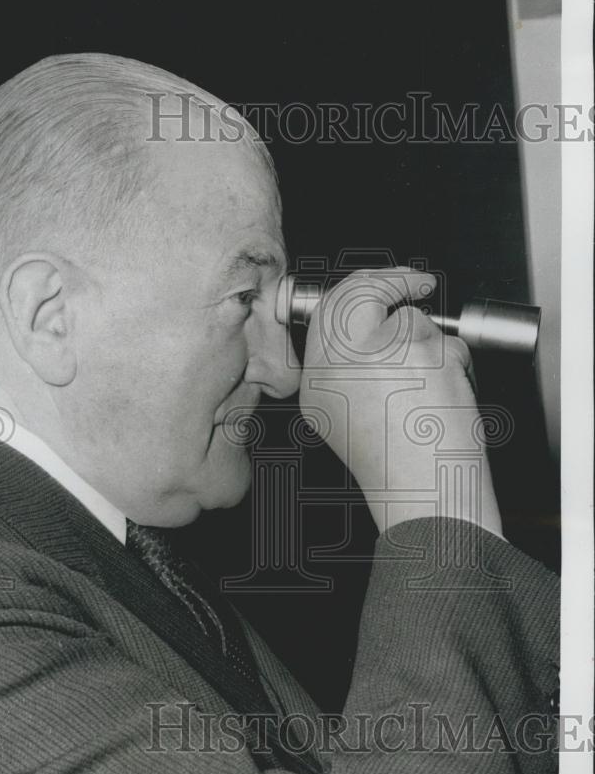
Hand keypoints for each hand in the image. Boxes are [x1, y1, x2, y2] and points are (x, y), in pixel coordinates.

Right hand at [299, 267, 502, 536]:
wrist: (425, 494)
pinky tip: (445, 397)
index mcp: (316, 382)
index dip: (356, 290)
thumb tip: (377, 325)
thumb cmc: (397, 466)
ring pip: (411, 319)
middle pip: (355, 292)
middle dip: (390, 279)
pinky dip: (456, 361)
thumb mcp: (346, 420)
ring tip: (431, 394)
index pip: (325, 313)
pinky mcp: (416, 349)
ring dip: (434, 346)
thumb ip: (349, 369)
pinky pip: (445, 338)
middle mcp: (337, 362)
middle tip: (416, 283)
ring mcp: (374, 351)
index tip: (382, 285)